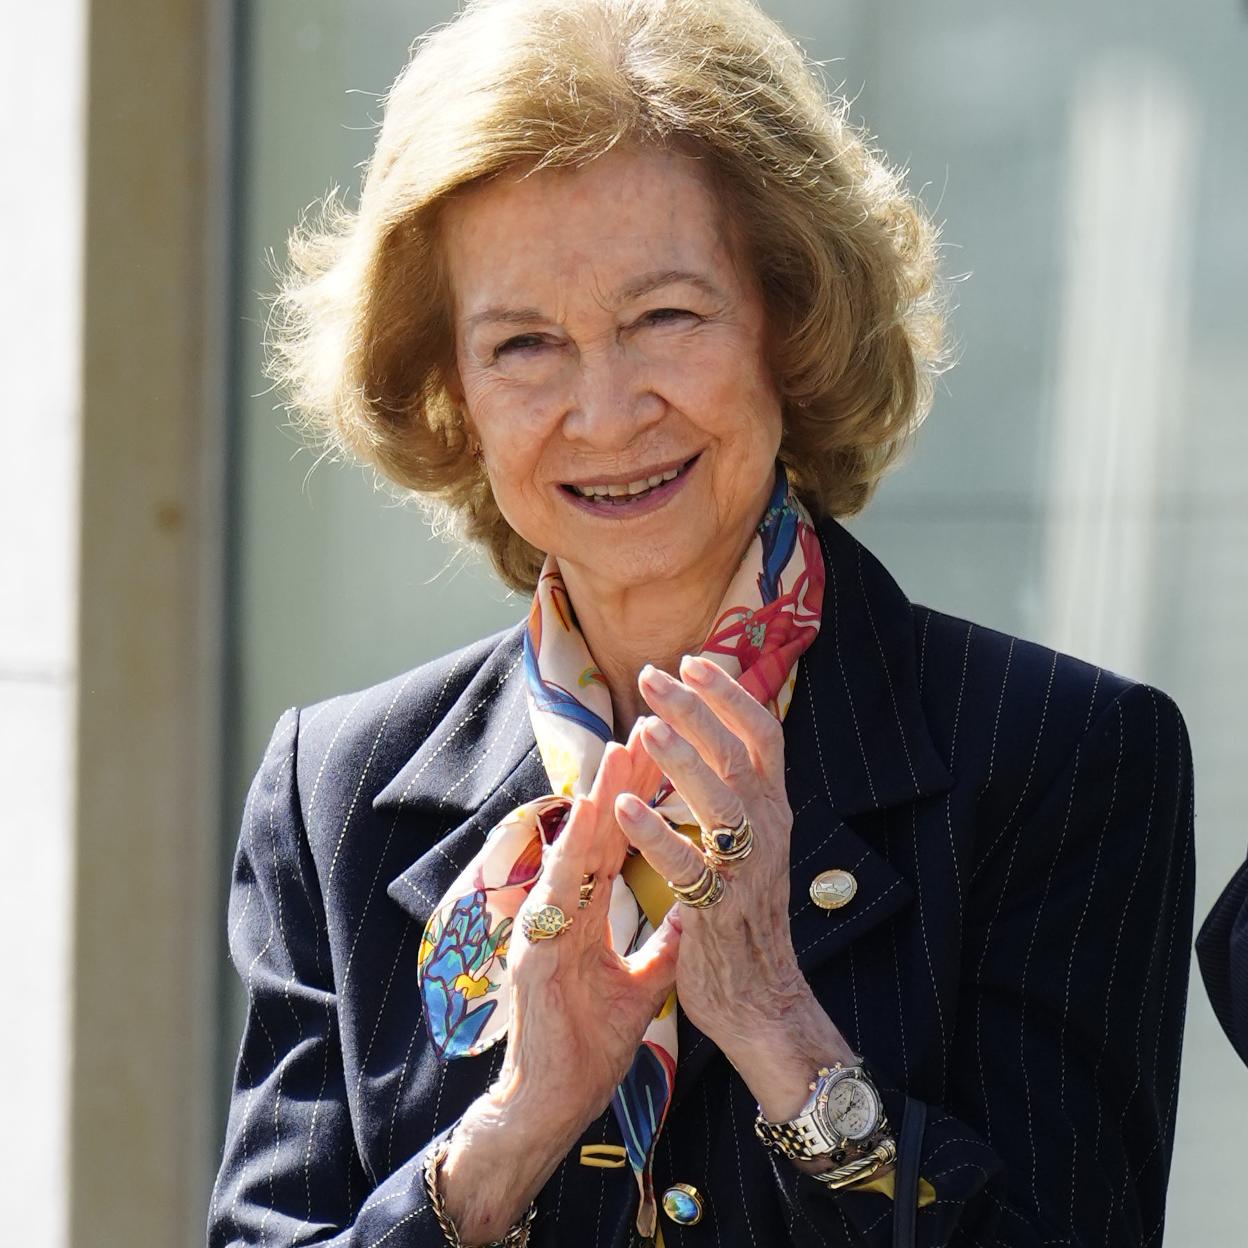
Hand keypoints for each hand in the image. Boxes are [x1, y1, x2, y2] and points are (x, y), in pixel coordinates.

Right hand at [441, 731, 678, 1241]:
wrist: (553, 1101)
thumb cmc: (589, 1043)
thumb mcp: (641, 985)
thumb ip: (663, 944)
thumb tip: (694, 910)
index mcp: (585, 913)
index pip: (615, 843)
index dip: (637, 798)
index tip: (662, 753)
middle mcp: (562, 909)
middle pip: (595, 834)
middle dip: (620, 782)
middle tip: (644, 728)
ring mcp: (545, 927)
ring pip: (572, 852)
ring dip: (594, 802)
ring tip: (616, 753)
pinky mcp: (534, 954)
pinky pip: (556, 899)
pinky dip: (570, 858)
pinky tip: (585, 824)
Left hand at [615, 656, 854, 1121]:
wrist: (761, 999)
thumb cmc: (744, 918)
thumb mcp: (751, 847)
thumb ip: (733, 797)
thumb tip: (709, 740)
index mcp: (773, 812)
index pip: (762, 735)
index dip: (731, 694)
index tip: (694, 659)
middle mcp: (768, 832)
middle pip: (737, 754)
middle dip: (695, 709)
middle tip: (652, 676)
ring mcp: (746, 871)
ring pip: (720, 802)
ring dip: (682, 761)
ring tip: (644, 726)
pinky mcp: (717, 911)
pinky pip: (686, 866)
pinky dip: (654, 833)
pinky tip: (621, 807)